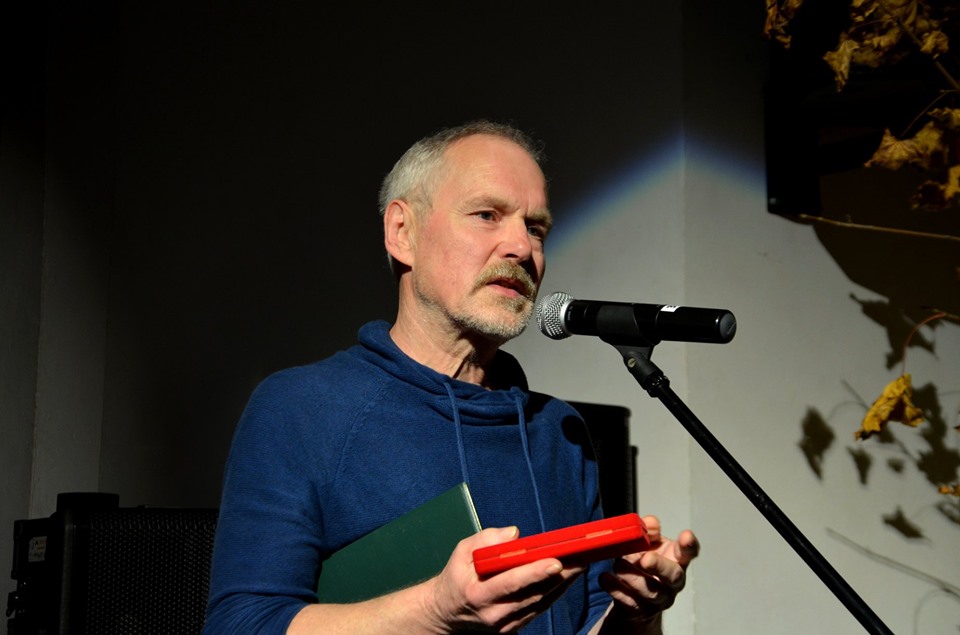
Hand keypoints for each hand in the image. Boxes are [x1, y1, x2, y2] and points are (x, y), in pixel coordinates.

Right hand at [424, 526, 585, 632]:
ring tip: (579, 565)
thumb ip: (485, 540)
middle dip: (559, 577)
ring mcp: (504, 625)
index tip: (556, 561)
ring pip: (540, 604)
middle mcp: (493, 614)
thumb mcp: (461, 552)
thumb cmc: (457, 577)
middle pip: (533, 595)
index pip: (511, 583)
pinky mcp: (513, 629)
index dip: (534, 573)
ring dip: (562, 585)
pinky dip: (554, 594)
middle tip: (580, 559)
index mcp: (478, 594)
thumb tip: (514, 534)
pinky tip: (566, 579)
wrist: (446, 613)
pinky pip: (538, 610)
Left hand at [598, 516, 698, 628]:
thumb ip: (649, 530)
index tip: (685, 536)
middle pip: (673, 576)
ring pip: (650, 591)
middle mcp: (672, 582)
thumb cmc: (645, 563)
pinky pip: (629, 602)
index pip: (689, 552)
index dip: (689, 545)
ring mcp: (658, 598)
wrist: (634, 595)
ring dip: (632, 577)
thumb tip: (650, 522)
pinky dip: (616, 590)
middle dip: (660, 566)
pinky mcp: (640, 610)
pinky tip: (605, 578)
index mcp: (676, 561)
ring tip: (618, 564)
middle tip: (646, 559)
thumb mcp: (648, 543)